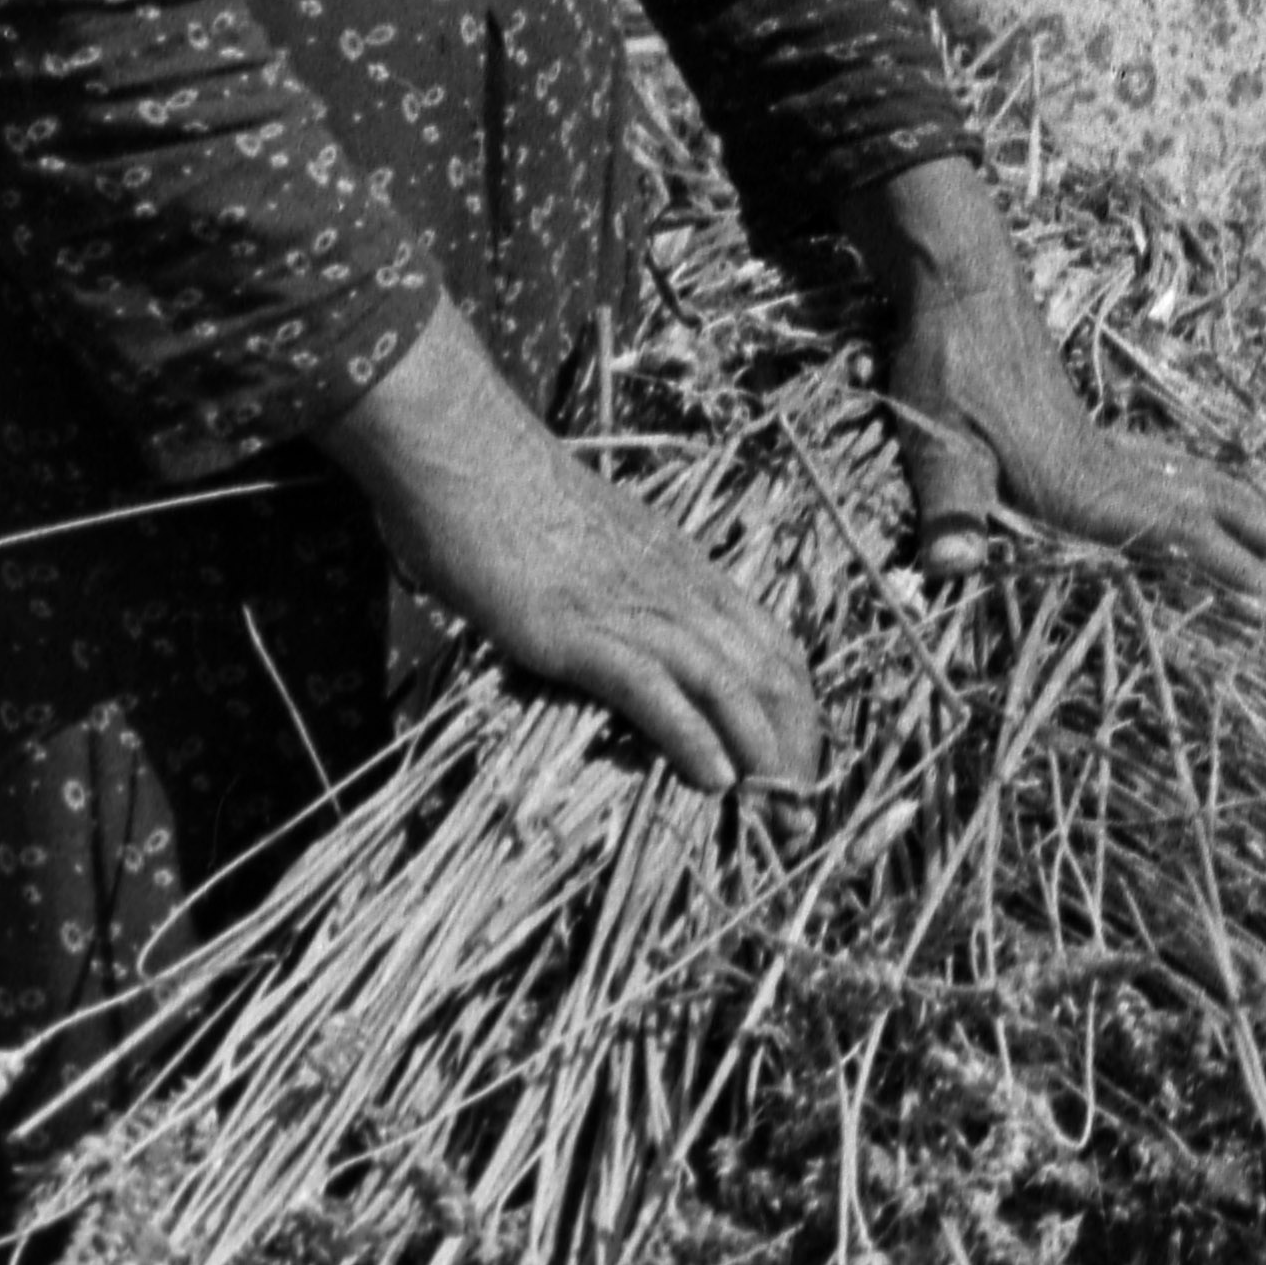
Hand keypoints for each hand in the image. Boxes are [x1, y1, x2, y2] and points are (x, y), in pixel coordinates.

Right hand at [314, 309, 817, 793]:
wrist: (462, 455)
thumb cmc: (510, 499)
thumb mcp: (592, 547)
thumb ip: (621, 588)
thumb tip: (624, 641)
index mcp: (686, 567)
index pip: (771, 643)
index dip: (796, 707)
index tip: (802, 762)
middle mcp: (676, 586)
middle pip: (768, 670)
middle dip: (795, 744)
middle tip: (803, 809)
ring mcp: (629, 607)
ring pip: (727, 681)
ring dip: (762, 751)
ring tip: (778, 808)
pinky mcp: (577, 629)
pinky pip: (653, 688)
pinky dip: (692, 737)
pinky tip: (714, 779)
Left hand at [869, 212, 1265, 603]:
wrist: (963, 287)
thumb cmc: (945, 364)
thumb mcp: (934, 440)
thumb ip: (949, 504)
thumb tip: (953, 566)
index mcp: (1084, 480)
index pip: (1173, 529)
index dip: (1225, 566)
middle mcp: (1117, 466)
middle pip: (1223, 505)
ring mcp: (1117, 449)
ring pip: (1215, 486)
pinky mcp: (1103, 440)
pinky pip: (1188, 474)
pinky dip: (1231, 496)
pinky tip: (1239, 508)